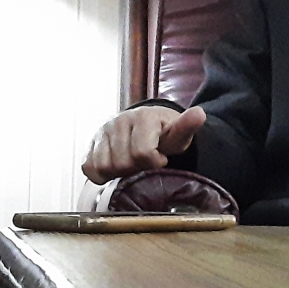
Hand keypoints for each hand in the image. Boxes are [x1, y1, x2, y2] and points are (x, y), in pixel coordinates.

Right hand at [81, 105, 206, 183]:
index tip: (161, 158)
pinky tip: (117, 166)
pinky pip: (89, 168)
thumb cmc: (165, 133)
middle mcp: (118, 121)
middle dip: (137, 167)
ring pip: (105, 167)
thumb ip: (187, 126)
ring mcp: (102, 132)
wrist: (148, 127)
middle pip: (123, 163)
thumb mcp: (179, 133)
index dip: (154, 162)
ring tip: (133, 163)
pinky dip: (102, 174)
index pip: (142, 153)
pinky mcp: (90, 144)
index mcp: (142, 117)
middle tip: (145, 161)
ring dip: (120, 171)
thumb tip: (199, 114)